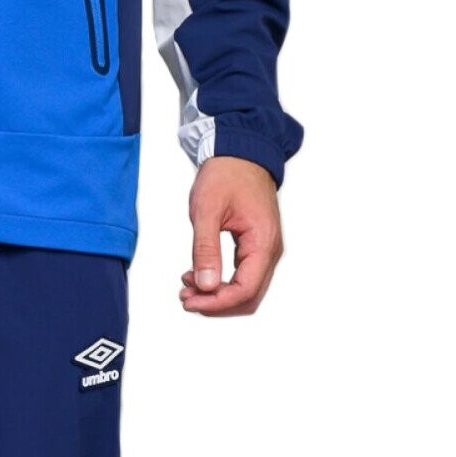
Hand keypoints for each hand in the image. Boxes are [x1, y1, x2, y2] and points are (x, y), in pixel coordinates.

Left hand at [179, 157, 282, 316]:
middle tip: (185, 297)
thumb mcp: (206, 211)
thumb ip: (205, 249)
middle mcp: (270, 250)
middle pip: (248, 297)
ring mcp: (266, 250)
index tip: (189, 302)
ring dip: (217, 296)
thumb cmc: (226, 174)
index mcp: (263, 242)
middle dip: (215, 304)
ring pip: (246, 291)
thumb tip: (205, 285)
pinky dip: (220, 284)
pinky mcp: (257, 248)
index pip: (244, 290)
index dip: (216, 303)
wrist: (241, 152)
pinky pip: (243, 278)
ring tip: (187, 286)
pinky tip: (198, 276)